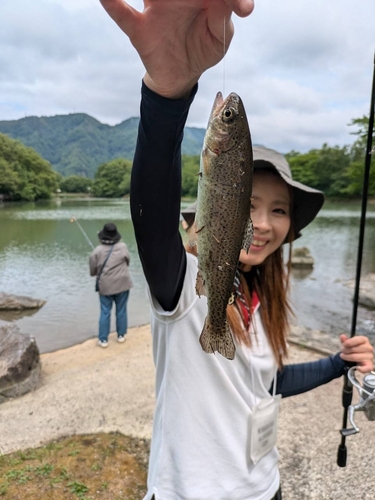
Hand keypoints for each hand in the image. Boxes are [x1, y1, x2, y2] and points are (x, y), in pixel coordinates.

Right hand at [100, 0, 254, 98]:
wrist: (181, 76)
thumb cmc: (202, 49)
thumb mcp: (220, 37)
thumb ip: (223, 16)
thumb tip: (229, 1)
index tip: (243, 9)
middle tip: (197, 1)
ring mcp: (153, 10)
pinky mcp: (139, 29)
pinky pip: (123, 15)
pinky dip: (113, 4)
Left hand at [339, 334, 373, 372]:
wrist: (353, 357)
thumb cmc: (351, 348)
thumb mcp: (347, 343)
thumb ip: (345, 340)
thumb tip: (342, 336)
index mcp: (364, 340)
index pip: (359, 339)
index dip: (350, 342)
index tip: (344, 344)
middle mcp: (369, 348)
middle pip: (356, 349)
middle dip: (347, 350)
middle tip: (342, 352)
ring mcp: (370, 356)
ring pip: (357, 357)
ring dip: (348, 357)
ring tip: (344, 356)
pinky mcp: (369, 365)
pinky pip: (368, 368)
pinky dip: (362, 369)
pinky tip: (357, 368)